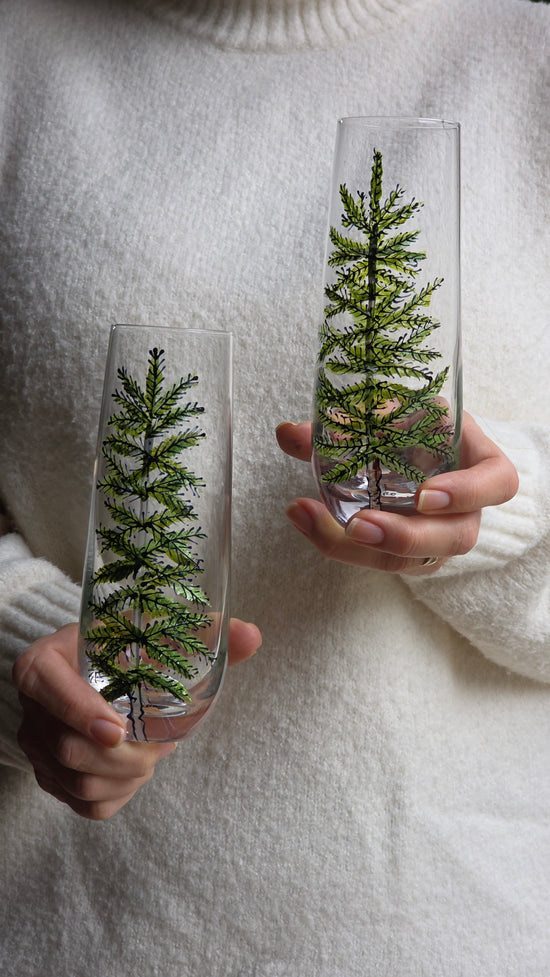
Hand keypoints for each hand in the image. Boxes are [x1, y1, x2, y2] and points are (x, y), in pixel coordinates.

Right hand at [13, 619, 260, 819]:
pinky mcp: (50, 779)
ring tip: (154, 749)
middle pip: (70, 749)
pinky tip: (137, 770)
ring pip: (80, 782)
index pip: (48, 688)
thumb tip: (252, 636)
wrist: (90, 671)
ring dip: (130, 775)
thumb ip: (201, 632)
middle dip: (128, 754)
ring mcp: (37, 747)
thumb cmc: (121, 648)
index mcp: (43, 664)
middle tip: (163, 740)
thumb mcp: (149, 631)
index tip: (120, 729)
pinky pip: (86, 806)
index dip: (81, 712)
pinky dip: (122, 793)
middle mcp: (32, 709)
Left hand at [276, 412, 517, 575]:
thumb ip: (351, 419)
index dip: (466, 493)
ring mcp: (440, 539)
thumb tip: (288, 433)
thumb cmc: (420, 427)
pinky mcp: (411, 556)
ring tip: (309, 520)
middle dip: (404, 536)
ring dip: (359, 549)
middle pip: (453, 538)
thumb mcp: (397, 412)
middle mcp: (468, 510)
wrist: (424, 451)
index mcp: (481, 464)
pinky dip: (340, 546)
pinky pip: (381, 561)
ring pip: (411, 561)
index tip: (423, 495)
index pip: (496, 484)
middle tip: (358, 525)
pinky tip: (307, 522)